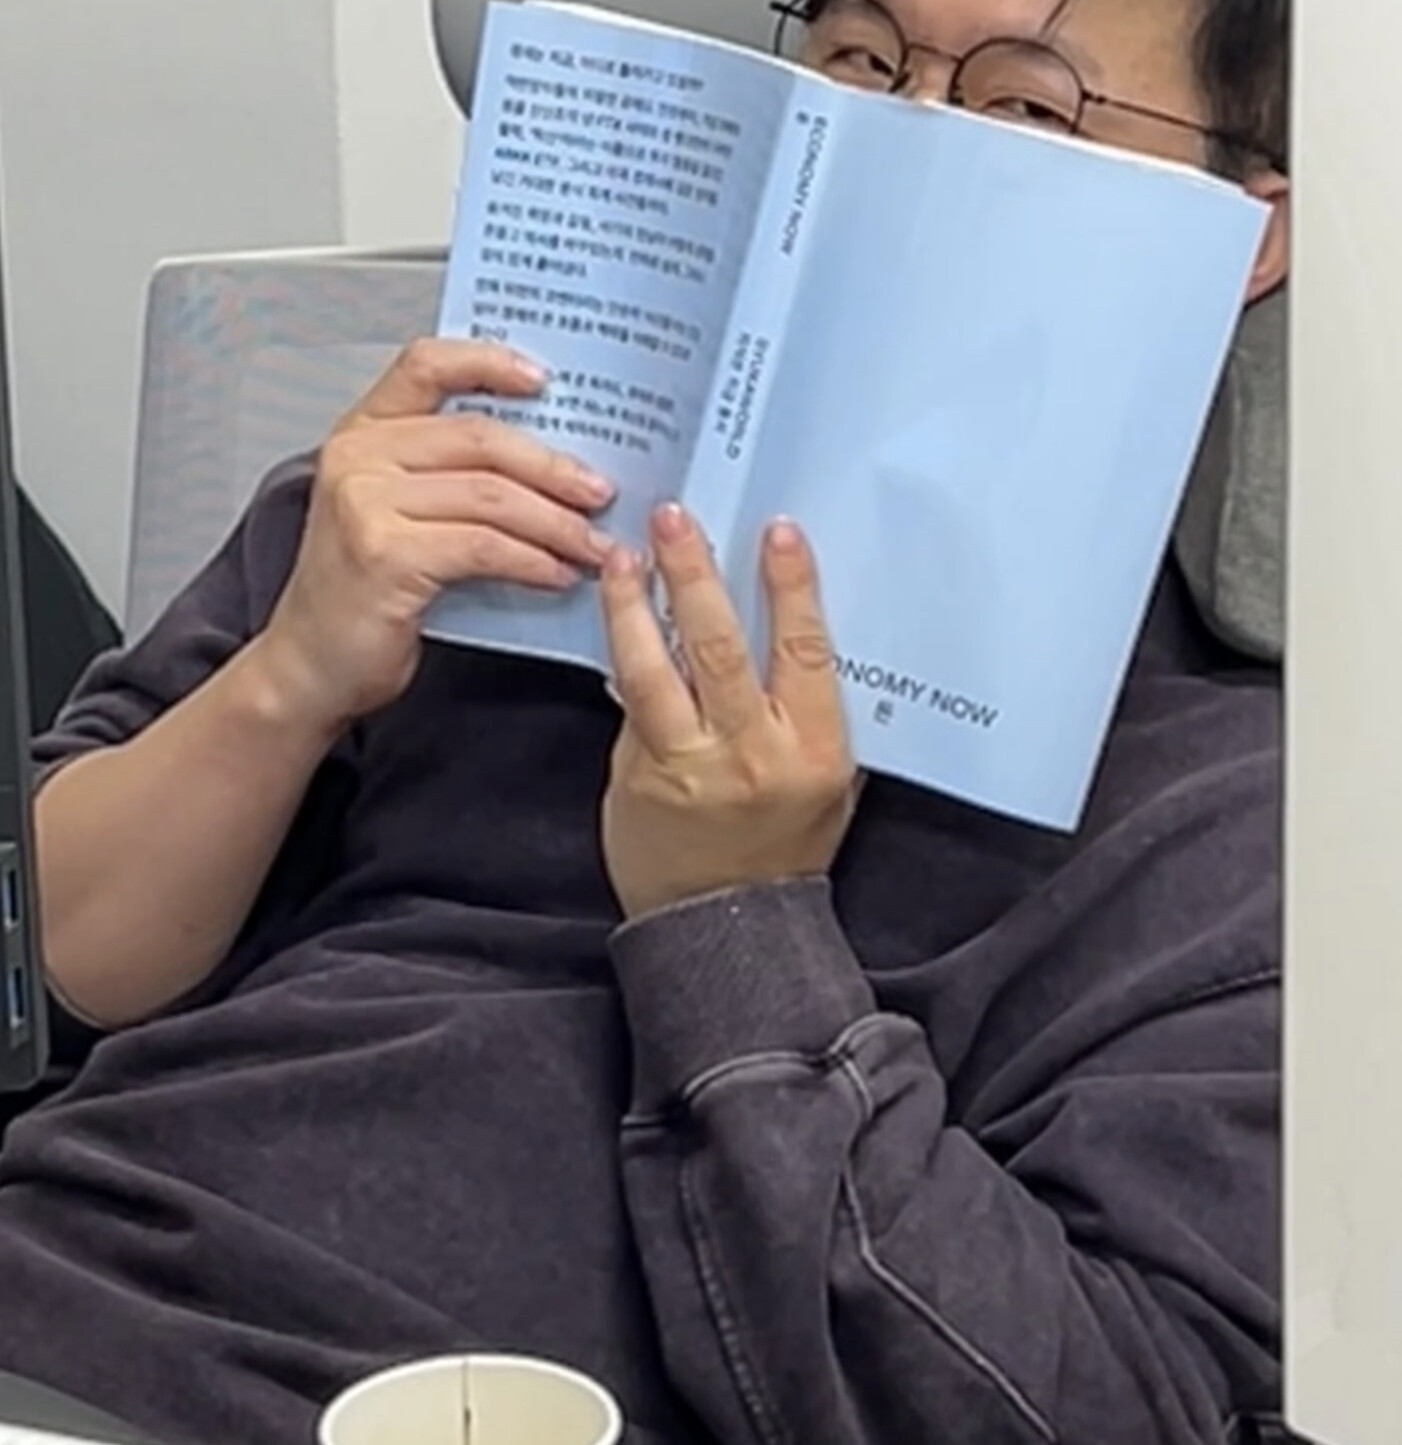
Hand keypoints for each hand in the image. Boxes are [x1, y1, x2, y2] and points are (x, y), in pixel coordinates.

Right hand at [257, 338, 614, 733]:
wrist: (311, 664)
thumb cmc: (359, 594)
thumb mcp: (396, 513)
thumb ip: (447, 476)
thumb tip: (550, 465)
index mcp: (362, 433)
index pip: (426, 366)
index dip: (488, 362)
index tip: (544, 379)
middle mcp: (357, 457)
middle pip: (479, 437)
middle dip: (552, 467)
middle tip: (601, 492)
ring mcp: (365, 503)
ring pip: (490, 495)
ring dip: (556, 523)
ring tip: (592, 544)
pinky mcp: (385, 554)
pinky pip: (483, 545)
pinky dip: (532, 560)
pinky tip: (557, 574)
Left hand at [600, 504, 858, 921]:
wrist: (727, 926)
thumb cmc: (783, 845)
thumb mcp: (828, 782)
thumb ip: (810, 711)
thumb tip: (798, 625)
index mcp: (814, 750)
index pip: (807, 652)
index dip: (792, 588)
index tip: (777, 532)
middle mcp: (752, 755)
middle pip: (722, 649)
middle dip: (696, 576)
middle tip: (675, 519)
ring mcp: (690, 767)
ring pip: (657, 671)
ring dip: (637, 605)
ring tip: (625, 556)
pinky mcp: (640, 777)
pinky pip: (631, 703)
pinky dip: (623, 651)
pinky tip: (615, 611)